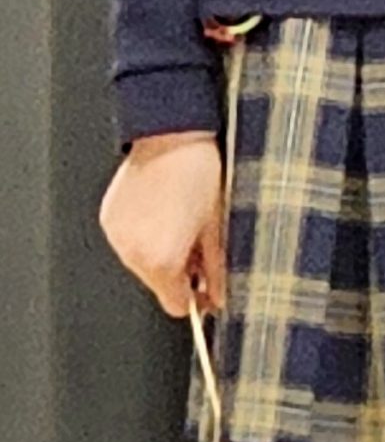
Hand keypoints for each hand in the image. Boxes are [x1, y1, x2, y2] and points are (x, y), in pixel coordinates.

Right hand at [100, 132, 226, 318]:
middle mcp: (133, 255)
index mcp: (161, 260)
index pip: (174, 303)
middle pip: (157, 282)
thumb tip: (219, 293)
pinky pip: (126, 240)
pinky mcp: (109, 219)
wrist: (170, 137)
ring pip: (140, 262)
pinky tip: (159, 212)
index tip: (207, 291)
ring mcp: (116, 237)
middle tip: (198, 245)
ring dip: (159, 252)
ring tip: (179, 221)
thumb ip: (215, 266)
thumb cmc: (198, 174)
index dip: (195, 299)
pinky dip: (142, 234)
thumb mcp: (216, 224)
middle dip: (178, 270)